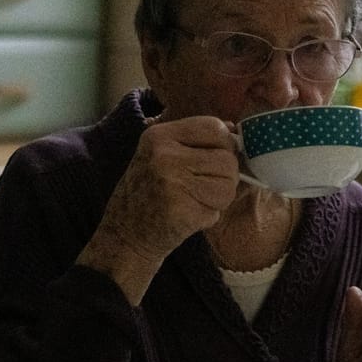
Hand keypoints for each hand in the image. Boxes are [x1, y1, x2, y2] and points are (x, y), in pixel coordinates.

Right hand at [77, 116, 239, 303]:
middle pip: (227, 158)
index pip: (214, 127)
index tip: (215, 159)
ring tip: (195, 201)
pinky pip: (217, 208)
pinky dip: (210, 216)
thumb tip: (236, 132)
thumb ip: (197, 141)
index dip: (225, 145)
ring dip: (220, 198)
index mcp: (159, 135)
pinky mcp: (180, 210)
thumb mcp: (162, 155)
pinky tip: (188, 216)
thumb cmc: (151, 192)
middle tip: (201, 189)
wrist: (125, 234)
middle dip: (225, 177)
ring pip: (228, 184)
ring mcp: (170, 182)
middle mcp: (163, 155)